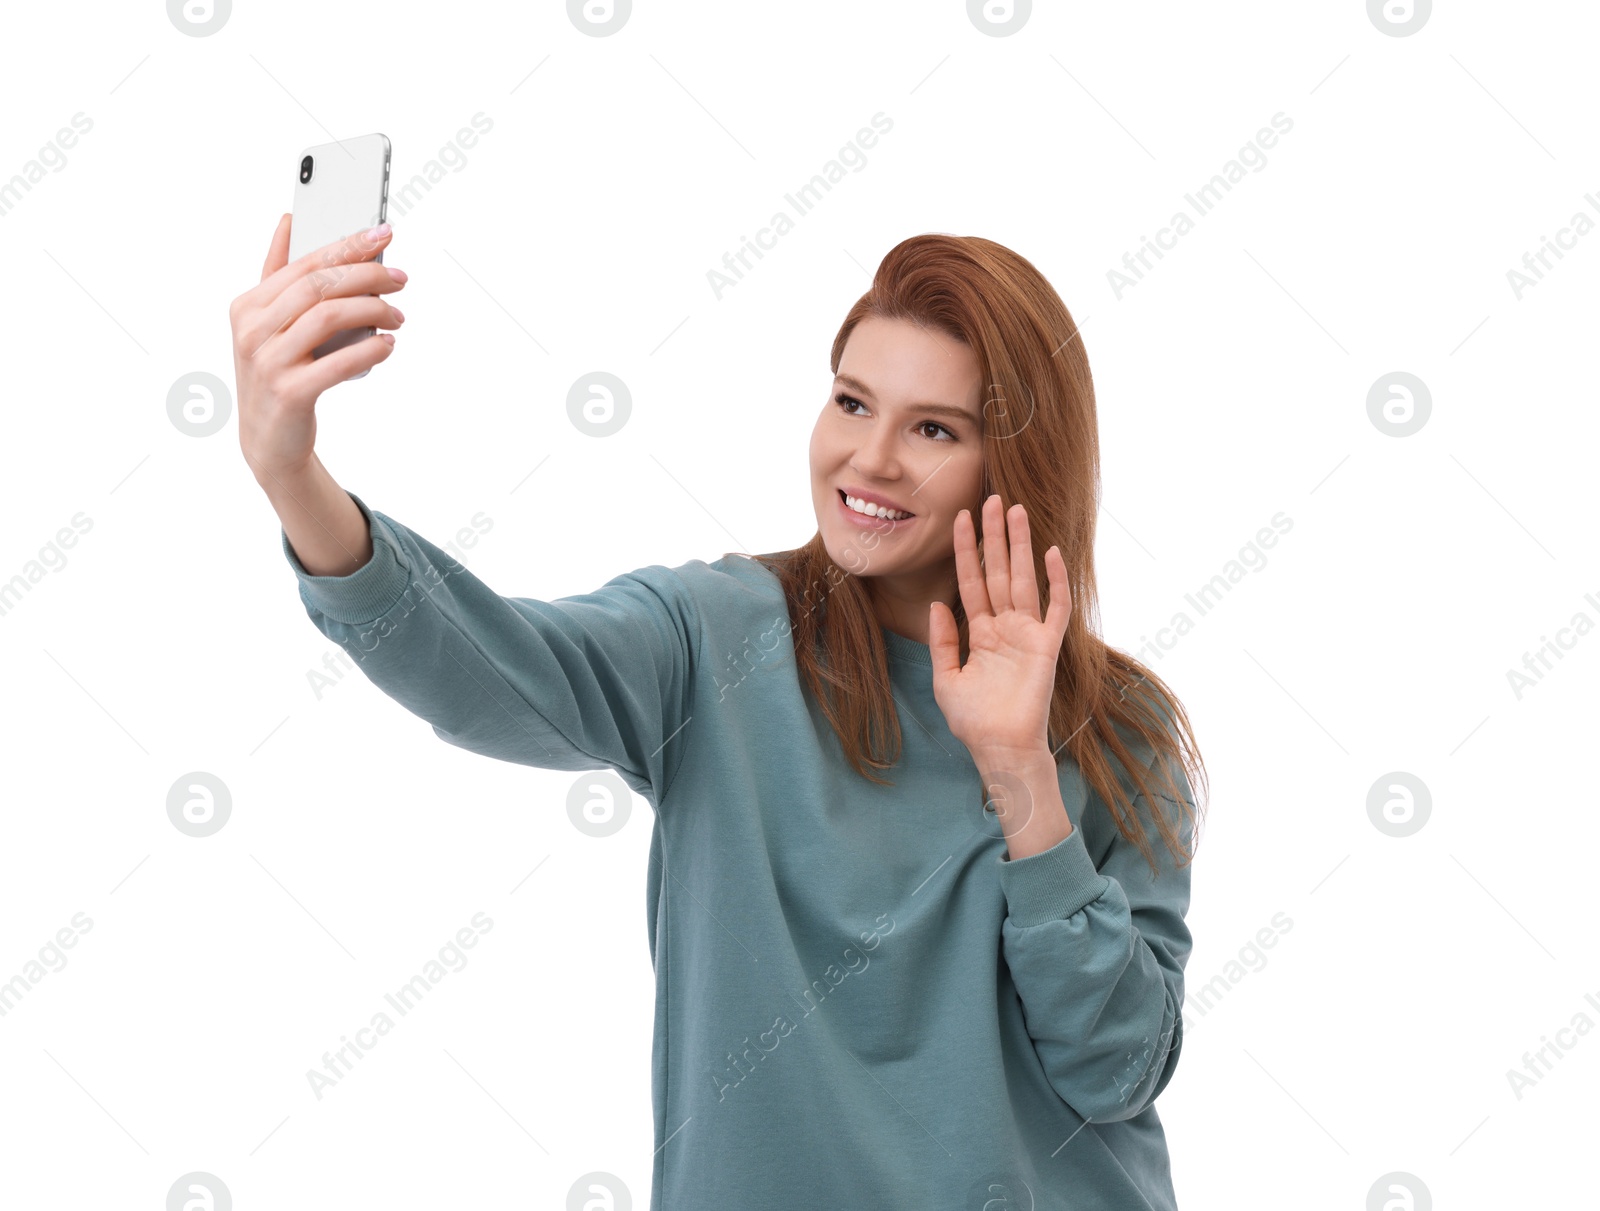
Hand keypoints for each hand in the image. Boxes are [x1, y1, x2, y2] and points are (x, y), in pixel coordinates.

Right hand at [229, 215, 405, 484]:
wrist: (270, 441)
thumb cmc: (278, 374)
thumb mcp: (269, 323)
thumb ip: (278, 274)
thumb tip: (289, 221)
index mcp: (248, 306)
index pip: (305, 263)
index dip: (348, 245)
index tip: (384, 234)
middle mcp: (252, 330)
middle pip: (319, 286)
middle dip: (368, 275)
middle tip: (401, 278)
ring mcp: (268, 362)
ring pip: (329, 317)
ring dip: (374, 310)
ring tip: (398, 316)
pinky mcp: (290, 393)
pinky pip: (340, 362)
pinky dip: (371, 349)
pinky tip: (387, 346)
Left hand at [929, 494, 1070, 757]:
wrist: (999, 749)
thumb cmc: (973, 720)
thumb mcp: (946, 679)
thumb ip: (942, 641)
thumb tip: (935, 604)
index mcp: (980, 633)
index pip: (972, 581)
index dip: (967, 550)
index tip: (961, 518)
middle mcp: (1005, 627)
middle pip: (999, 571)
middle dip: (995, 536)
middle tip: (992, 498)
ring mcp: (1027, 634)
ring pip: (1024, 580)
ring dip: (1021, 546)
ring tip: (1017, 511)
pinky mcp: (1046, 647)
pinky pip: (1055, 608)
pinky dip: (1055, 582)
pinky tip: (1050, 554)